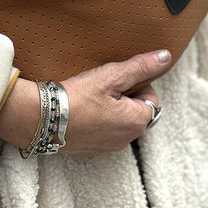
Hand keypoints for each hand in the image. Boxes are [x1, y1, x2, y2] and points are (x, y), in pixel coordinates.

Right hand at [0, 50, 170, 156]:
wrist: (41, 119)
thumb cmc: (78, 97)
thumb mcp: (112, 76)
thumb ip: (141, 67)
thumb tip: (165, 58)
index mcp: (137, 122)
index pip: (151, 98)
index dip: (136, 84)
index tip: (116, 80)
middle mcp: (126, 140)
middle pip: (136, 110)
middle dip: (124, 97)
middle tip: (102, 86)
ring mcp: (108, 147)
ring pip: (119, 121)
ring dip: (110, 108)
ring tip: (90, 97)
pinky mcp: (91, 149)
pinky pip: (102, 131)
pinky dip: (96, 120)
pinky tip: (81, 109)